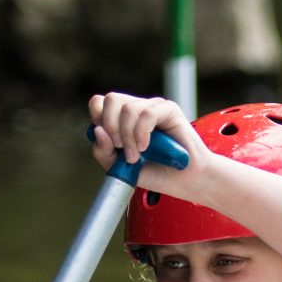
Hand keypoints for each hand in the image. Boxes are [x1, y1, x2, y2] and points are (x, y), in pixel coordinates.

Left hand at [87, 92, 205, 193]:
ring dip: (128, 136)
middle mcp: (137, 110)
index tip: (109, 143)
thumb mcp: (120, 167)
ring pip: (128, 109)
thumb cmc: (156, 173)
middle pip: (111, 99)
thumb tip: (97, 130)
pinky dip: (142, 133)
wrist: (185, 181)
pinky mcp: (169, 110)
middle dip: (111, 126)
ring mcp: (153, 107)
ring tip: (136, 155)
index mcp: (122, 119)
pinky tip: (146, 147)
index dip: (98, 119)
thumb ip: (104, 152)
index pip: (99, 103)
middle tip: (120, 148)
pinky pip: (147, 114)